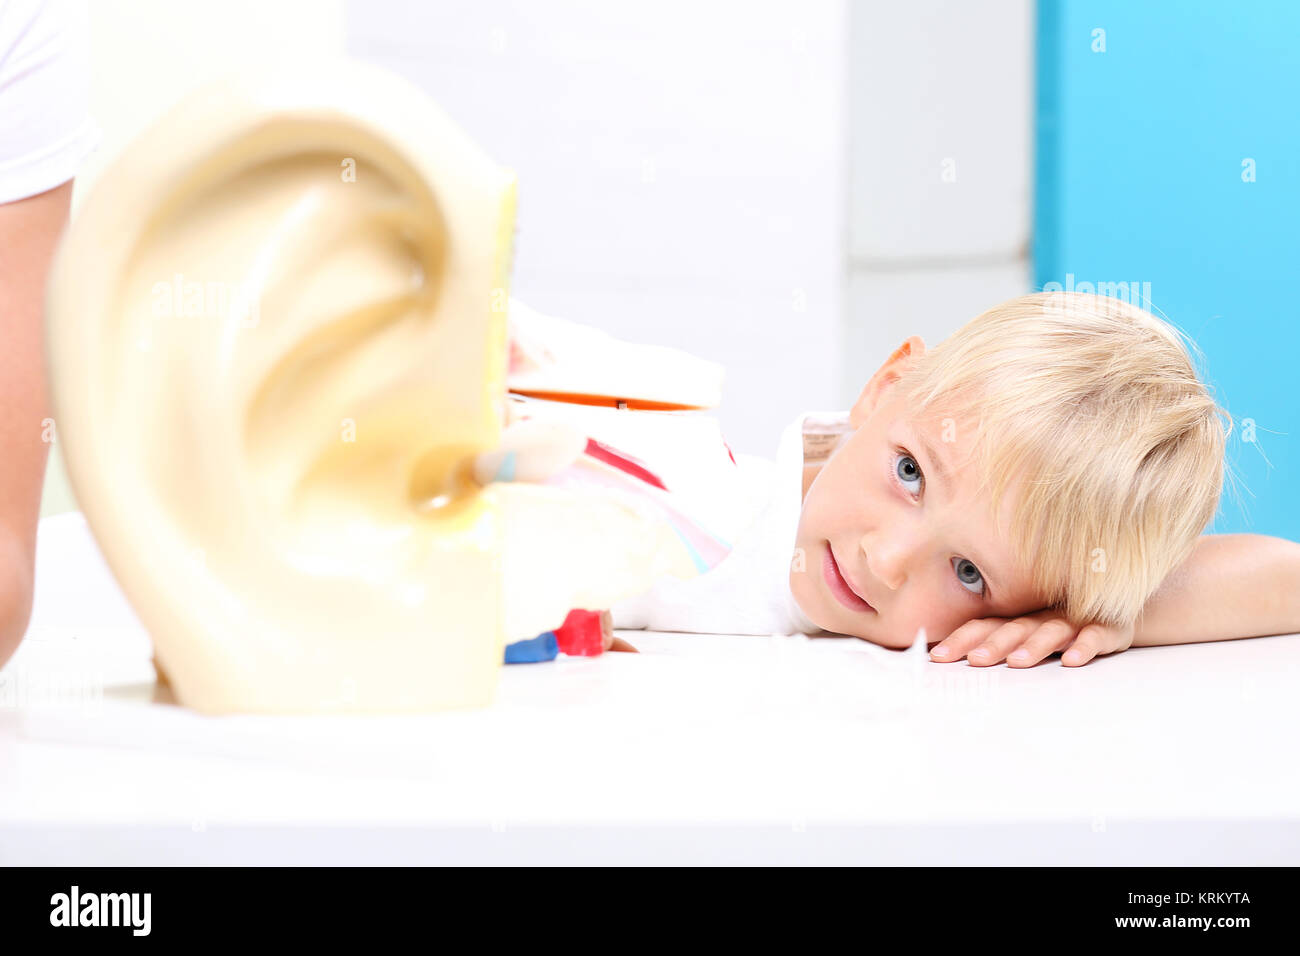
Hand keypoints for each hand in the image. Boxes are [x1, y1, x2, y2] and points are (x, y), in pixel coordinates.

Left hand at [929, 609, 1134, 666]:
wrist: (1116, 611)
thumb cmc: (1060, 628)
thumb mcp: (1026, 637)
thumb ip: (995, 648)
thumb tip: (950, 662)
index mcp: (1017, 619)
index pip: (984, 626)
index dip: (960, 640)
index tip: (937, 657)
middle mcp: (1041, 617)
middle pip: (1013, 628)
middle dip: (992, 645)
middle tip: (974, 661)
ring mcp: (1072, 621)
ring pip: (1050, 631)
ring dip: (1033, 646)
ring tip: (1017, 662)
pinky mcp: (1105, 627)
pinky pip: (1094, 636)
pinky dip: (1083, 646)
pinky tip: (1072, 660)